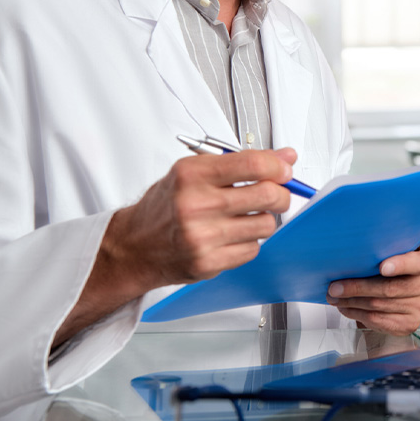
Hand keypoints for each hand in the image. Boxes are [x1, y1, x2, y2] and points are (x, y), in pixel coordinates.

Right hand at [56, 148, 296, 345]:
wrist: (134, 246)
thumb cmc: (166, 205)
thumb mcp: (194, 171)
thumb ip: (241, 162)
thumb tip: (285, 158)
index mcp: (192, 175)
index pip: (252, 164)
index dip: (278, 166)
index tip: (285, 170)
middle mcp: (196, 205)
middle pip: (267, 195)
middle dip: (281, 194)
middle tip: (277, 194)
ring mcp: (202, 237)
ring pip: (266, 224)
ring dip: (264, 219)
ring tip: (246, 216)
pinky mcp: (208, 263)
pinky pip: (253, 249)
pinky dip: (249, 242)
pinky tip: (232, 236)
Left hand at [326, 248, 419, 334]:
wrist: (408, 288)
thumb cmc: (397, 265)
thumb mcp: (398, 253)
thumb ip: (385, 252)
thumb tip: (354, 255)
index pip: (417, 263)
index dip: (399, 265)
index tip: (382, 267)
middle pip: (390, 289)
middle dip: (358, 288)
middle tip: (335, 287)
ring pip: (380, 306)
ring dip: (352, 303)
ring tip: (336, 297)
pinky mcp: (410, 324)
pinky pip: (378, 321)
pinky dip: (358, 314)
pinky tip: (347, 307)